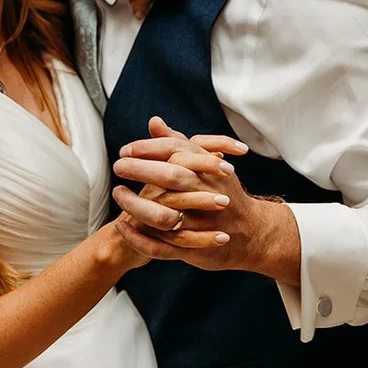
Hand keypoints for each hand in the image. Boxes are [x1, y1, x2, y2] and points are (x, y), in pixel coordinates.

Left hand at [112, 117, 297, 278]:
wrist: (251, 231)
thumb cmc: (222, 192)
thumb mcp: (204, 164)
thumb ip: (177, 143)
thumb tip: (154, 122)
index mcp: (208, 170)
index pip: (176, 152)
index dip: (148, 149)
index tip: (125, 150)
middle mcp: (207, 192)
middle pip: (171, 176)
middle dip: (141, 169)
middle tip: (118, 166)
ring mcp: (201, 220)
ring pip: (165, 212)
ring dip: (136, 204)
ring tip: (117, 194)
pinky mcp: (193, 246)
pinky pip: (161, 245)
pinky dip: (139, 237)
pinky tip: (121, 226)